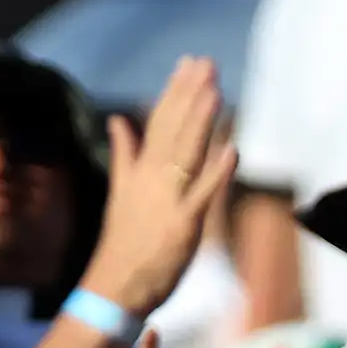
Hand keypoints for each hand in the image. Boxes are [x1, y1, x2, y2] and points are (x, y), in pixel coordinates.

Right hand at [77, 58, 232, 316]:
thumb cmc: (124, 242)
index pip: (159, 121)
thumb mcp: (122, 191)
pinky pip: (203, 194)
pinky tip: (232, 149)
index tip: (188, 64)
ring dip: (201, 122)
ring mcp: (168, 199)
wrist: (114, 285)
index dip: (175, 92)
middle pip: (174, 129)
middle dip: (191, 95)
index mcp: (139, 170)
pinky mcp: (184, 223)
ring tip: (216, 90)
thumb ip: (124, 154)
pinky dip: (217, 172)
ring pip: (187, 153)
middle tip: (207, 62)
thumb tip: (117, 118)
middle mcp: (152, 178)